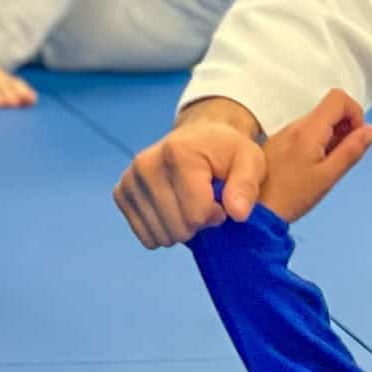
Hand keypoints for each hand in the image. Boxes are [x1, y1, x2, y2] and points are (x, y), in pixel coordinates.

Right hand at [114, 96, 266, 248]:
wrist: (199, 136)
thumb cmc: (227, 151)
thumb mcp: (250, 161)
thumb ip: (247, 186)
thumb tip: (237, 215)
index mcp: (178, 154)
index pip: (196, 214)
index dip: (215, 216)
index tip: (221, 202)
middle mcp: (146, 165)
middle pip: (177, 228)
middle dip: (198, 225)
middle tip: (206, 204)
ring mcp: (130, 179)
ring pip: (159, 235)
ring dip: (181, 229)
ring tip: (191, 205)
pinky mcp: (121, 193)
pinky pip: (145, 235)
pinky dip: (163, 230)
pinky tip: (174, 210)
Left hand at [257, 91, 371, 225]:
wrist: (254, 212)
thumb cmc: (293, 196)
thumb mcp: (328, 176)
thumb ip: (351, 150)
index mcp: (309, 129)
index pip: (339, 98)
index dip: (355, 113)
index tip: (355, 139)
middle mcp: (296, 124)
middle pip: (329, 109)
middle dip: (345, 128)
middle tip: (341, 158)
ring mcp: (285, 133)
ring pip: (318, 122)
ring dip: (332, 137)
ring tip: (325, 167)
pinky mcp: (278, 143)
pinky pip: (305, 133)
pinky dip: (317, 143)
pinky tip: (311, 168)